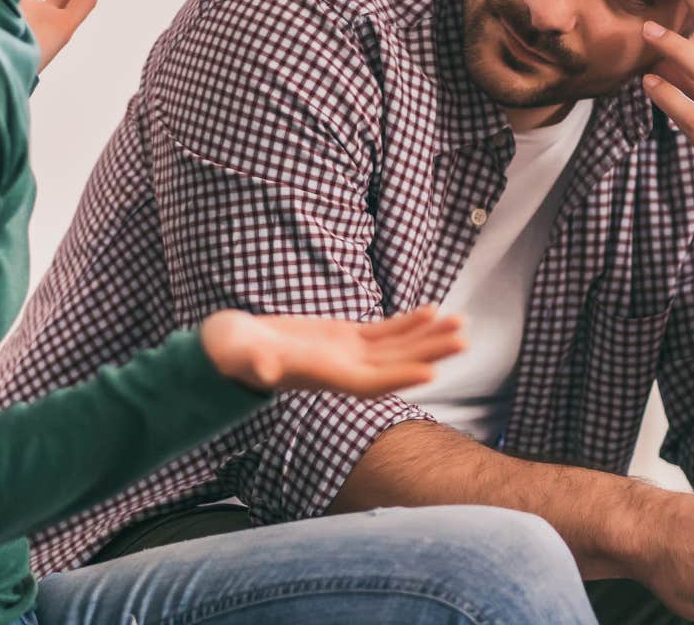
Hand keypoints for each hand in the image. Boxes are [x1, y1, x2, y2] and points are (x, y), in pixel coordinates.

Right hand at [198, 305, 465, 395]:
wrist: (229, 348)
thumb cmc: (232, 353)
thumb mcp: (241, 354)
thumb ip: (255, 362)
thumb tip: (265, 370)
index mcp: (323, 377)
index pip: (369, 383)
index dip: (400, 377)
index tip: (432, 370)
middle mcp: (341, 370)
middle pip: (394, 366)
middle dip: (429, 353)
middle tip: (464, 339)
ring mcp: (345, 354)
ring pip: (396, 349)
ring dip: (428, 337)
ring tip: (461, 323)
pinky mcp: (343, 337)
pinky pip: (383, 332)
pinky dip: (408, 324)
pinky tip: (432, 311)